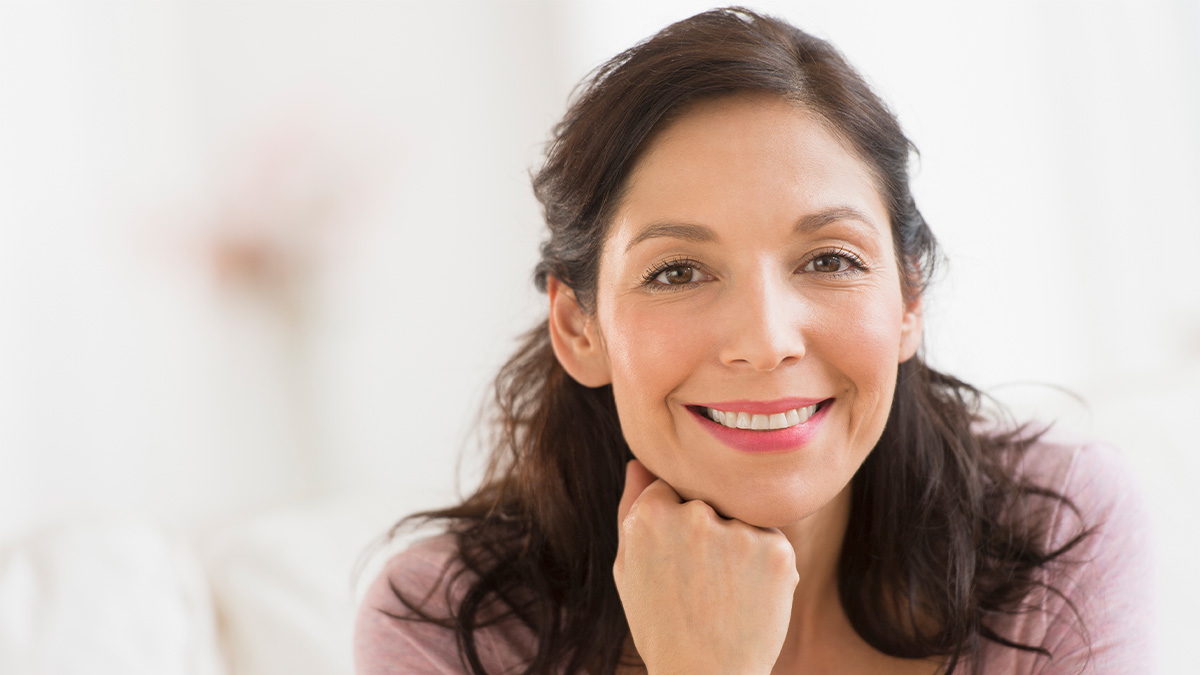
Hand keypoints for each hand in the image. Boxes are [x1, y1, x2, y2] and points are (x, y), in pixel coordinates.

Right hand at [613, 459, 798, 674]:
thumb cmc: (660, 623)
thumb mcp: (629, 568)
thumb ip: (632, 509)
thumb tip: (639, 461)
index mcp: (650, 514)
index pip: (671, 490)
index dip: (674, 526)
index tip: (674, 561)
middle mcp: (694, 515)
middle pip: (708, 502)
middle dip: (708, 533)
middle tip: (700, 584)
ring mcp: (737, 532)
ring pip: (741, 521)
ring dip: (738, 548)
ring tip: (724, 594)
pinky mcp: (776, 551)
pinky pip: (772, 543)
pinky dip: (767, 568)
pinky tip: (749, 599)